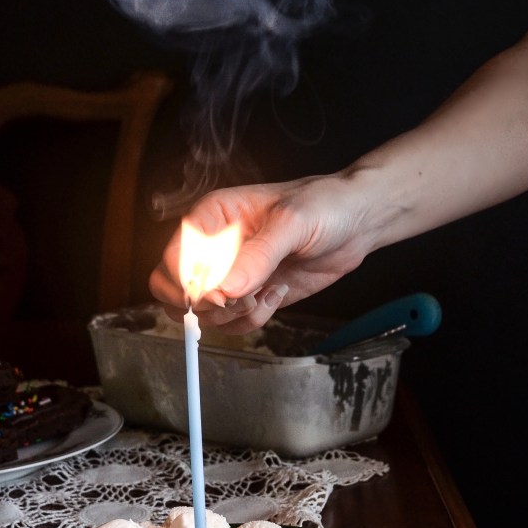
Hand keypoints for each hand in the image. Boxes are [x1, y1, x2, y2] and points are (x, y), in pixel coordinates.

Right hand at [148, 171, 368, 332]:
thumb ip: (259, 254)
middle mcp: (213, 248)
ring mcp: (229, 275)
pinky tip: (276, 294)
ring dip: (232, 315)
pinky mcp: (248, 296)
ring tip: (266, 292)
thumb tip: (226, 288)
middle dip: (204, 304)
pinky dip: (251, 320)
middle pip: (172, 289)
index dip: (187, 281)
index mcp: (211, 217)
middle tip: (237, 299)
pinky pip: (230, 323)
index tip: (218, 293)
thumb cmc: (324, 204)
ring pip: (201, 313)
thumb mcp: (293, 222)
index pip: (173, 256)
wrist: (356, 222)